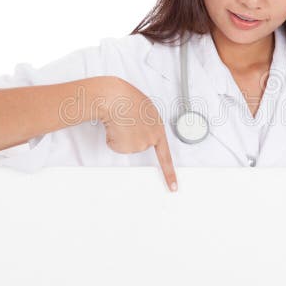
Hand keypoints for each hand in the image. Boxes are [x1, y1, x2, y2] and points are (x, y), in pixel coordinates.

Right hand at [94, 77, 178, 191]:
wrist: (115, 98)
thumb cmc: (128, 98)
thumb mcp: (145, 109)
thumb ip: (148, 122)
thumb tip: (140, 128)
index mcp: (159, 129)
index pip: (166, 157)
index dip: (169, 174)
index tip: (173, 187)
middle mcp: (150, 140)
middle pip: (140, 146)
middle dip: (132, 136)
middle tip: (129, 122)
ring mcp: (138, 145)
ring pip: (127, 146)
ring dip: (121, 135)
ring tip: (121, 121)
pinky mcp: (124, 146)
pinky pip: (116, 145)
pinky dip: (112, 137)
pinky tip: (114, 126)